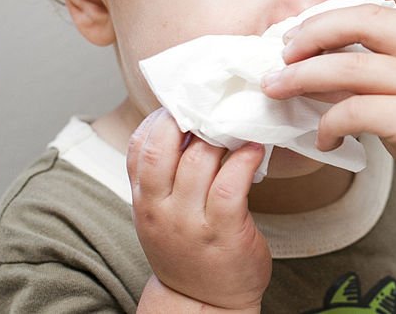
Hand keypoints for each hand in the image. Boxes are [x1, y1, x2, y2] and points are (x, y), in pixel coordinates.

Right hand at [127, 109, 271, 310]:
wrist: (203, 305)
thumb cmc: (188, 251)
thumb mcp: (161, 212)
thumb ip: (165, 174)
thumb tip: (188, 123)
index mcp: (144, 199)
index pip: (139, 146)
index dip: (160, 117)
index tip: (185, 101)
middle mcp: (160, 208)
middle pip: (163, 147)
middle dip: (187, 117)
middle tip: (214, 103)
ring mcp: (190, 221)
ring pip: (199, 160)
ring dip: (223, 135)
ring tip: (240, 122)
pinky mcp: (223, 231)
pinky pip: (231, 184)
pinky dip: (245, 160)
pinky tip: (256, 148)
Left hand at [261, 5, 395, 233]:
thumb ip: (372, 72)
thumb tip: (311, 60)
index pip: (373, 11)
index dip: (327, 20)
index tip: (294, 36)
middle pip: (360, 24)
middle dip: (310, 36)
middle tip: (279, 57)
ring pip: (350, 68)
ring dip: (303, 79)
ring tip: (279, 90)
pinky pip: (356, 112)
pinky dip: (330, 124)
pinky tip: (326, 140)